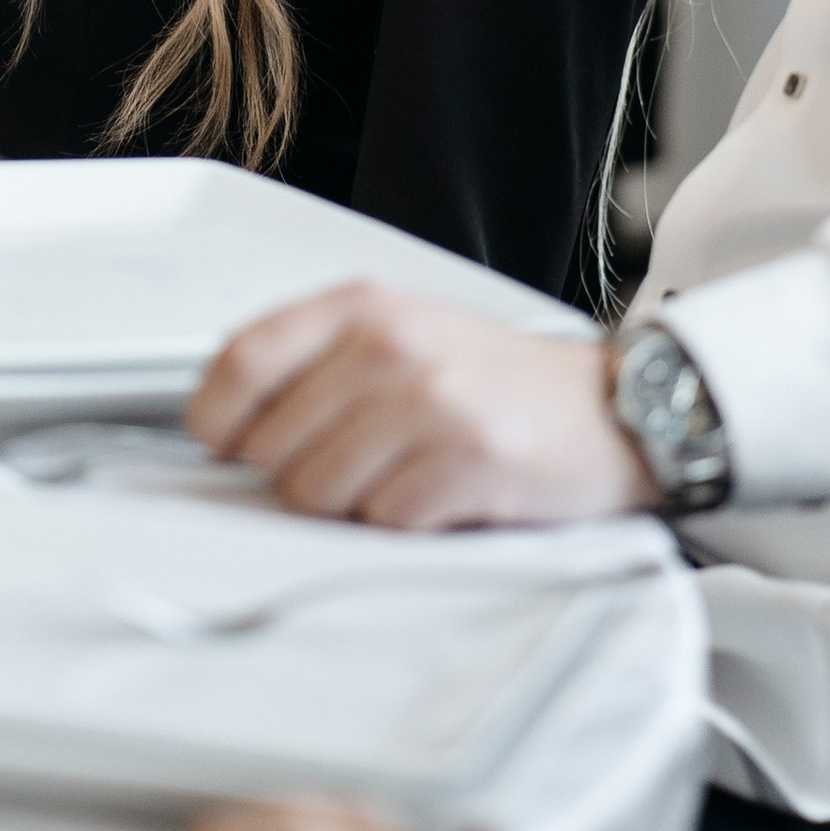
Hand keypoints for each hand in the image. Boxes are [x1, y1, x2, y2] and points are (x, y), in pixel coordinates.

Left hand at [188, 287, 654, 526]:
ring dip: (355, 503)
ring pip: (318, 493)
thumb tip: (221, 424)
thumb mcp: (401, 337)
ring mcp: (428, 403)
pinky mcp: (463, 462)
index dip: (216, 418)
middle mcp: (390, 346)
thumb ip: (315, 366)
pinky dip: (405, 523)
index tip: (225, 443)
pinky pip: (382, 521)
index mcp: (364, 307)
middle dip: (302, 472)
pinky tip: (443, 493)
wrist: (612, 410)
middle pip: (271, 447)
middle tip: (360, 459)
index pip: (240, 360)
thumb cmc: (498, 382)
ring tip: (406, 473)